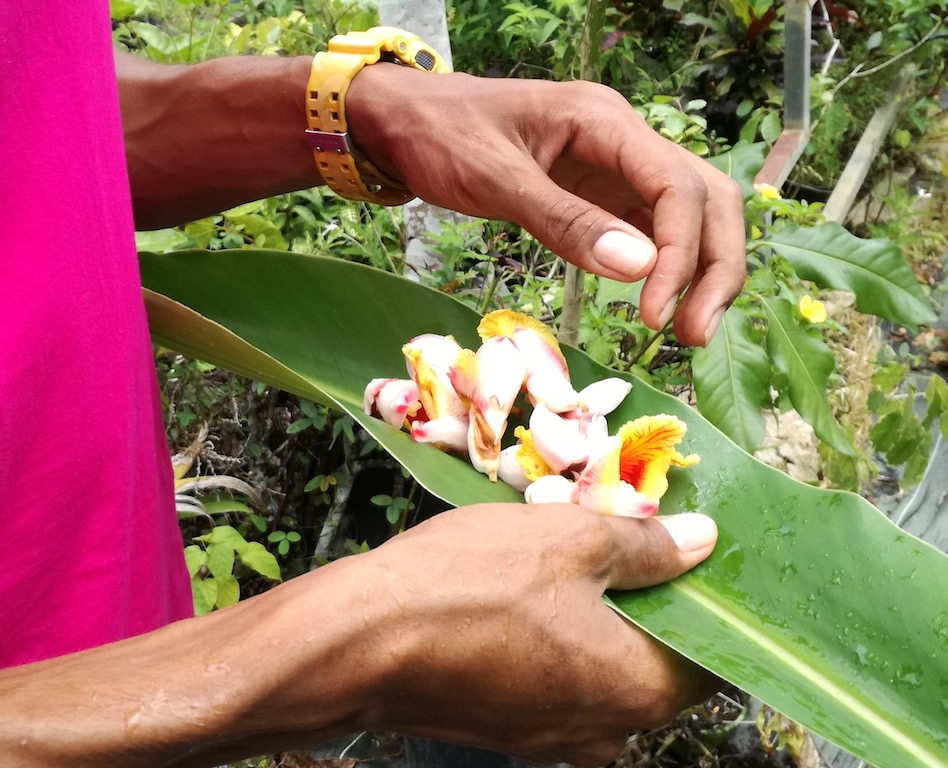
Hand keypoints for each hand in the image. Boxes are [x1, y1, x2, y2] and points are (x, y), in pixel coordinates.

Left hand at [348, 66, 745, 345]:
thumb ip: (564, 220)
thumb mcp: (495, 178)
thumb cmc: (441, 136)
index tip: (654, 314)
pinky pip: (652, 228)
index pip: (677, 185)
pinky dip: (665, 266)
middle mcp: (624, 141)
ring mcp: (616, 167)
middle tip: (692, 334)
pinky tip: (657, 303)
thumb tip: (639, 268)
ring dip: (699, 271)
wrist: (406, 120)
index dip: (680, 253)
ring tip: (684, 330)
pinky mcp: (601, 192)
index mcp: (604, 121)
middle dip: (714, 266)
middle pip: (705, 198)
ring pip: (689, 215)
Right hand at [355, 503, 717, 766]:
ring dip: (597, 615)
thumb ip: (647, 546)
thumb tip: (704, 544)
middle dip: (645, 598)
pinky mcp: (511, 730)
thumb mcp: (570, 540)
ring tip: (564, 556)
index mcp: (639, 692)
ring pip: (602, 668)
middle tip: (615, 536)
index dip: (705, 596)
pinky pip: (559, 679)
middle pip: (655, 660)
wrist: (361, 642)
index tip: (683, 547)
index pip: (710, 652)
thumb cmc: (471, 584)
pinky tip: (524, 592)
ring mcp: (554, 739)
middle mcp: (607, 733)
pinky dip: (558, 639)